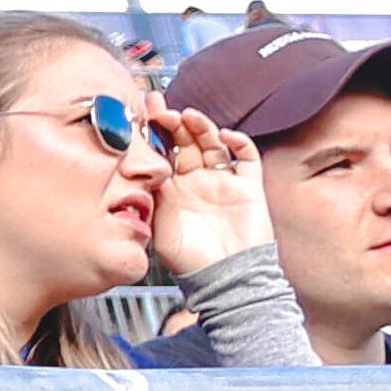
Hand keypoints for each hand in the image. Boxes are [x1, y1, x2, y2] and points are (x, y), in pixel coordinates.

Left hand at [146, 107, 270, 278]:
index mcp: (172, 188)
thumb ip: (156, 200)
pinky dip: (239, 143)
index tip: (143, 114)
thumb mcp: (161, 229)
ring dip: (202, 127)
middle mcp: (196, 181)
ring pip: (212, 144)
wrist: (226, 279)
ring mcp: (223, 182)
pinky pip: (247, 158)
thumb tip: (149, 171)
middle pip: (185, 142)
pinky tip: (227, 136)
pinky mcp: (248, 188)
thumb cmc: (190, 261)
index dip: (154, 132)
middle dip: (174, 123)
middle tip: (162, 110)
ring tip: (189, 117)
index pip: (161, 151)